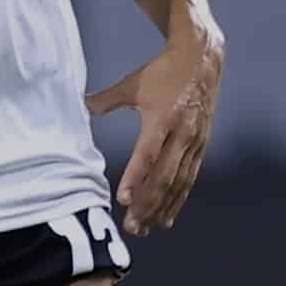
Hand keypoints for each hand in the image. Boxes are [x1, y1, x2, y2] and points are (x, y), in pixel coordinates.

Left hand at [85, 29, 223, 234]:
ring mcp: (194, 141)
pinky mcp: (201, 145)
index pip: (147, 154)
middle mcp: (181, 133)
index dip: (136, 178)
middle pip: (164, 176)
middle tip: (132, 227)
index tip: (123, 199)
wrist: (203, 58)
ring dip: (162, 208)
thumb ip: (107, 99)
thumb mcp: (133, 83)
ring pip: (178, 182)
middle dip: (148, 204)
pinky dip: (178, 200)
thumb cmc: (163, 71)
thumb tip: (82, 107)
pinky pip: (189, 178)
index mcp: (163, 118)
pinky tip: (166, 218)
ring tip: (146, 228)